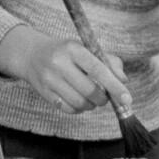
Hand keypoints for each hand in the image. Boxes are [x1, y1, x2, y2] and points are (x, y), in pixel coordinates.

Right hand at [0, 27, 121, 111]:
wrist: (32, 54)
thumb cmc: (66, 52)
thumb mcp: (85, 49)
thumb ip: (108, 62)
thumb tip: (123, 81)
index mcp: (73, 48)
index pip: (98, 69)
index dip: (114, 86)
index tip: (127, 99)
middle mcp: (59, 63)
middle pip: (90, 91)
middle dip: (103, 98)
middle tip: (104, 96)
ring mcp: (49, 79)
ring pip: (80, 103)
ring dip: (91, 105)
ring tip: (90, 97)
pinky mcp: (44, 93)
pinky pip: (69, 109)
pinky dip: (79, 109)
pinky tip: (77, 100)